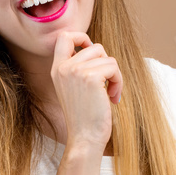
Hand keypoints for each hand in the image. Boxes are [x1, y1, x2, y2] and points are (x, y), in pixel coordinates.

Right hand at [50, 32, 122, 151]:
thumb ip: (77, 68)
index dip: (82, 37)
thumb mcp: (73, 88)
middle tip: (107, 83)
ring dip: (114, 75)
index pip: (64, 37)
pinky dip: (118, 82)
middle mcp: (63, 68)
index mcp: (57, 70)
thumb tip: (96, 49)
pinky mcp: (90, 77)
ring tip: (110, 92)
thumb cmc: (84, 116)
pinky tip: (112, 97)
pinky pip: (113, 67)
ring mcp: (75, 71)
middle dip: (106, 63)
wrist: (84, 137)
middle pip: (95, 47)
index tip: (92, 52)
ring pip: (107, 57)